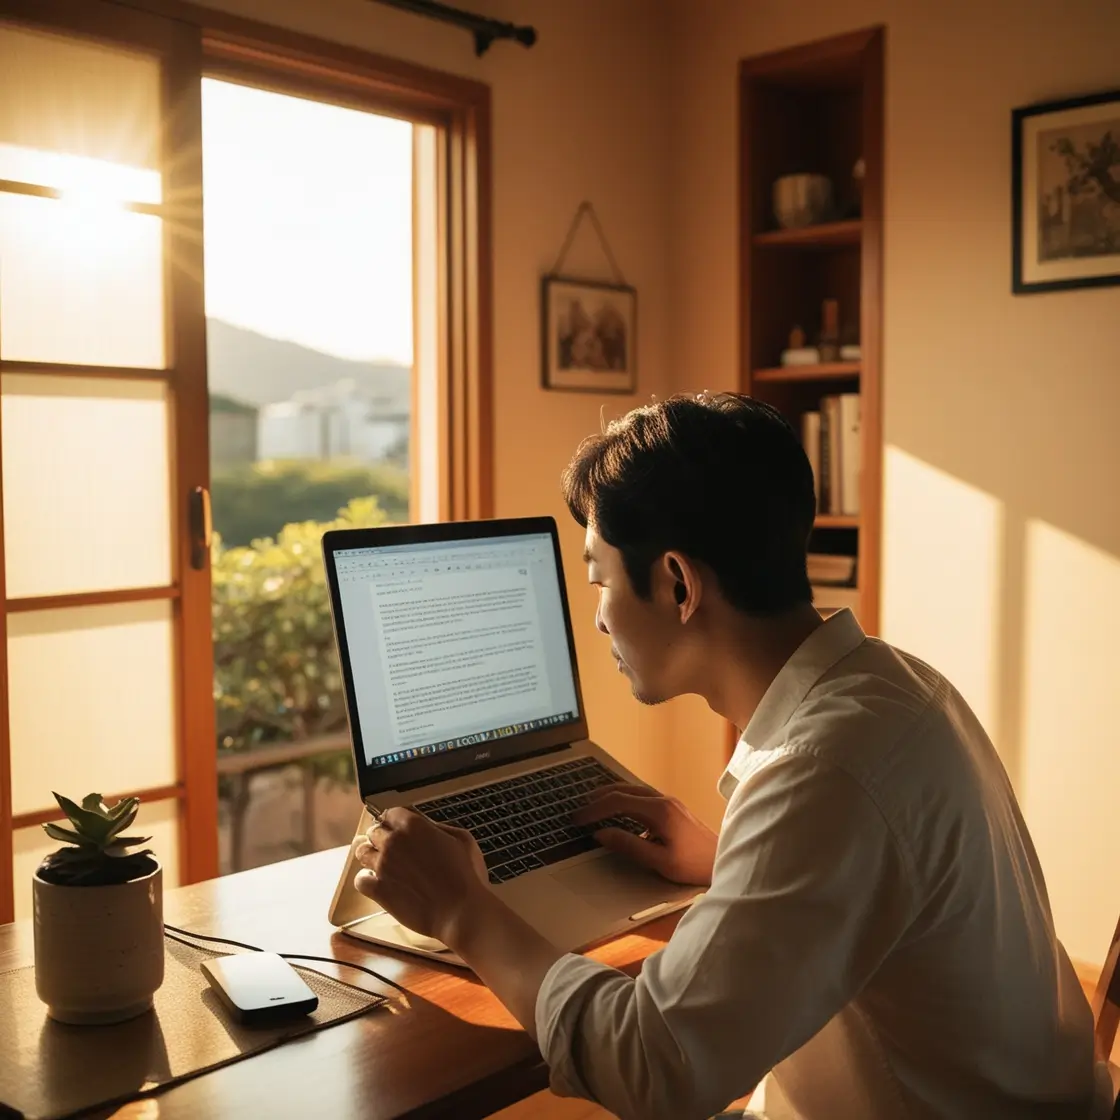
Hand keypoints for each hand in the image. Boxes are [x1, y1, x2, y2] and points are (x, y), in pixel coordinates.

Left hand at [353, 808, 489, 945]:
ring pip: (362, 852)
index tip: (398, 828)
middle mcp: (393, 841)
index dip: (394, 820)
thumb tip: (425, 826)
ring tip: (383, 864)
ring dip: (371, 855)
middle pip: (374, 831)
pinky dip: (366, 879)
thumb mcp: (462, 839)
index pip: (390, 812)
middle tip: (392, 848)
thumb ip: (438, 828)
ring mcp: (383, 865)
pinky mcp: (377, 889)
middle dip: (382, 837)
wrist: (460, 911)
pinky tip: (378, 883)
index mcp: (413, 825)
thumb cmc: (467, 876)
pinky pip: (359, 879)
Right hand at [571, 783, 717, 886]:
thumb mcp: (659, 861)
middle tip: (580, 809)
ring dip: (611, 795)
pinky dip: (624, 799)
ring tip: (592, 804)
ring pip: (633, 790)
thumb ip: (629, 846)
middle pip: (624, 789)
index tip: (578, 819)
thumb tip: (601, 834)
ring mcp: (669, 801)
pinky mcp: (672, 807)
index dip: (595, 809)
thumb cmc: (693, 865)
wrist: (722, 862)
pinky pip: (641, 796)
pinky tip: (618, 809)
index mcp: (659, 811)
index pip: (618, 801)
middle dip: (598, 797)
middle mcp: (663, 800)